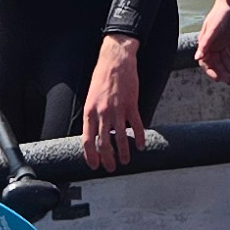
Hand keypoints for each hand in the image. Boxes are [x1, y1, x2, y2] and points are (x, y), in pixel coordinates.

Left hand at [79, 34, 145, 171]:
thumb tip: (95, 134)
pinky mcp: (131, 105)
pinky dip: (139, 137)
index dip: (91, 156)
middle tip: (111, 167)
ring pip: (120, 137)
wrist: (115, 61)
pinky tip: (141, 145)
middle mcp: (102, 113)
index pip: (88, 141)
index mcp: (89, 112)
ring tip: (126, 161)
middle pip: (104, 143)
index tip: (95, 165)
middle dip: (107, 159)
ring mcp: (118, 109)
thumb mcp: (91, 98)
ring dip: (124, 152)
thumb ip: (92, 116)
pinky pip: (136, 125)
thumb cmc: (101, 78)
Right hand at [195, 0, 229, 82]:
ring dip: (227, 67)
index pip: (205, 62)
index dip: (211, 72)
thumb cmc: (221, 12)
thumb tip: (197, 58)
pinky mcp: (229, 37)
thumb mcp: (213, 29)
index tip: (219, 79)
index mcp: (206, 42)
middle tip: (229, 80)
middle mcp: (212, 43)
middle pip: (215, 63)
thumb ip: (206, 43)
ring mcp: (221, 40)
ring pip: (223, 59)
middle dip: (221, 72)